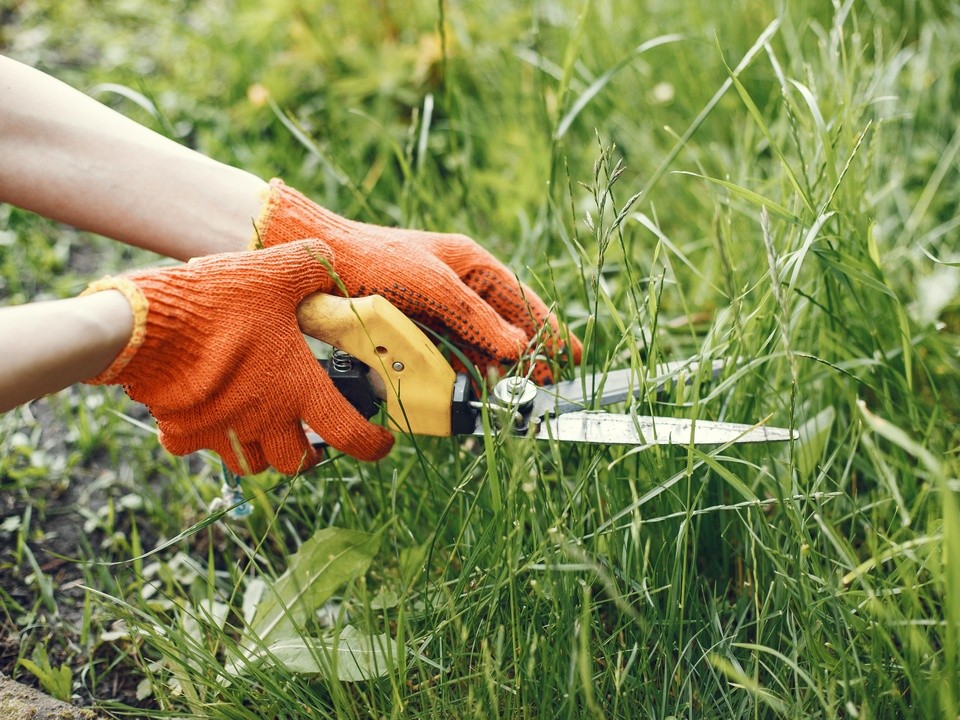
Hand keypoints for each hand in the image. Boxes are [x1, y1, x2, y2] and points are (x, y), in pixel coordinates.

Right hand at [83, 240, 392, 474]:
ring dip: (262, 451)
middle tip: (311, 434)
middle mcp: (264, 420)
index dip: (372, 446)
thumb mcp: (276, 271)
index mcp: (298, 389)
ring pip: (251, 464)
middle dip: (309, 454)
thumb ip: (310, 267)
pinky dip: (204, 438)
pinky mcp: (182, 431)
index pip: (351, 435)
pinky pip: (196, 448)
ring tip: (262, 425)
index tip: (380, 444)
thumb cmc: (218, 301)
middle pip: (297, 463)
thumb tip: (326, 261)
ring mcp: (222, 431)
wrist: (145, 324)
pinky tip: (205, 412)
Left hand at [255, 180, 580, 381]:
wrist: (314, 262)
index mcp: (470, 265)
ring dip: (495, 369)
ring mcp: (436, 310)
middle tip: (545, 386)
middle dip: (526, 356)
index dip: (547, 329)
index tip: (570, 357)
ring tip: (514, 394)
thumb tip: (517, 347)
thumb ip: (474, 316)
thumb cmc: (374, 260)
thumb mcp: (430, 284)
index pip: (520, 301)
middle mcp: (458, 287)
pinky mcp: (413, 330)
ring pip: (478, 346)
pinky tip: (472, 389)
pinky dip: (463, 373)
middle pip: (503, 327)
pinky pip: (449, 355)